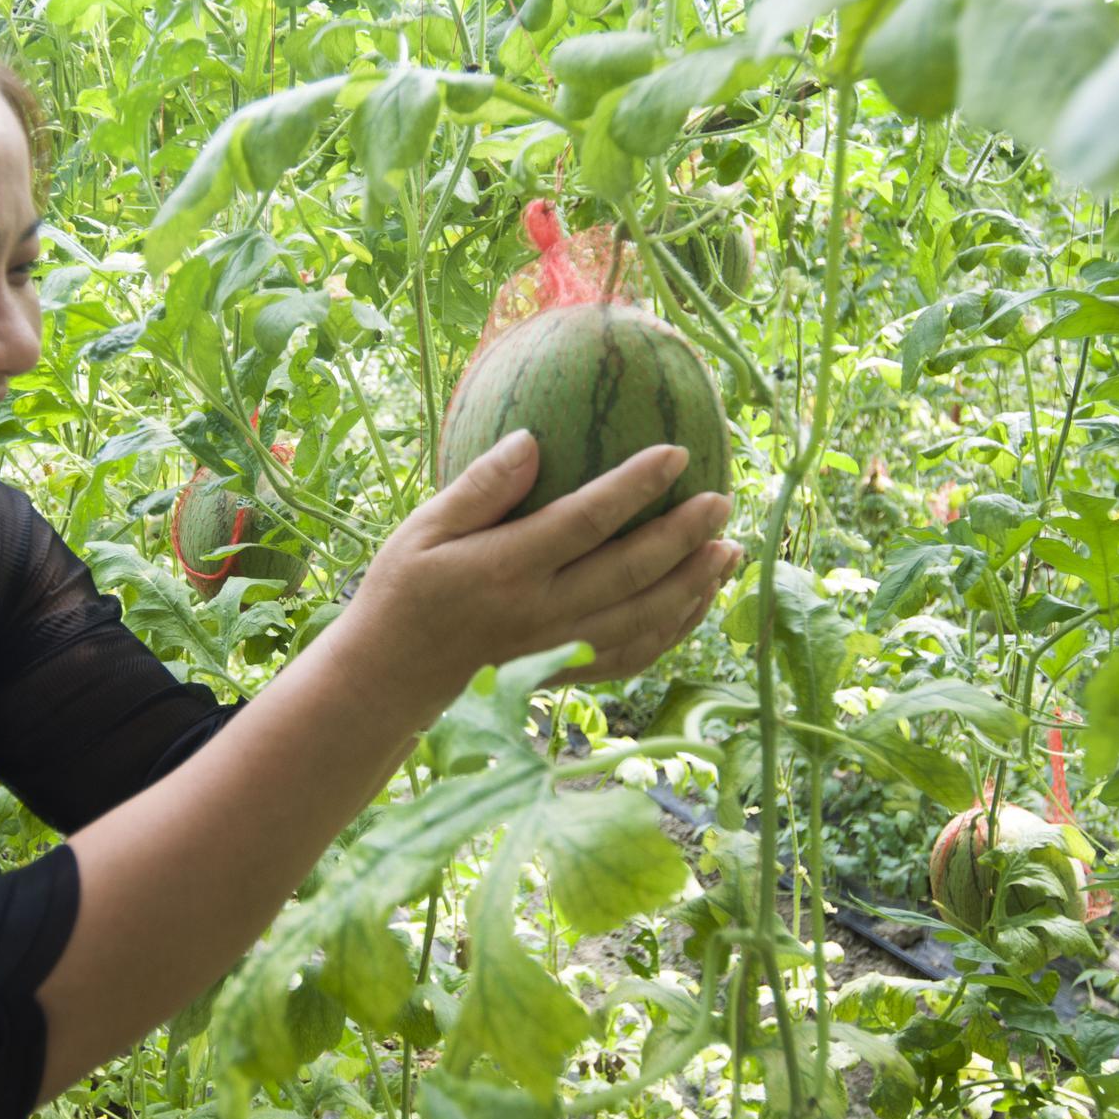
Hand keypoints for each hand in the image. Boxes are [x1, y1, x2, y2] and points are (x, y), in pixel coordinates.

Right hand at [333, 430, 740, 705]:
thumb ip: (479, 487)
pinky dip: (673, 632)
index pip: (586, 520)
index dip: (635, 485)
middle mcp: (542, 612)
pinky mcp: (565, 671)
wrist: (390, 678)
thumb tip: (532, 440)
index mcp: (506, 568)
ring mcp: (558, 647)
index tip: (675, 453)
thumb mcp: (420, 530)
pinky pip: (633, 656)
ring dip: (694, 585)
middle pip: (631, 572)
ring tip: (729, 551)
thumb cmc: (402, 592)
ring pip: (644, 619)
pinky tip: (695, 603)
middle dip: (685, 536)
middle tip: (722, 501)